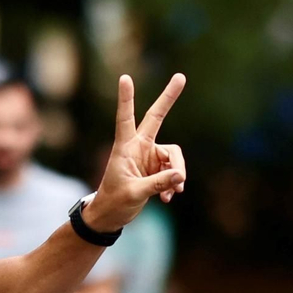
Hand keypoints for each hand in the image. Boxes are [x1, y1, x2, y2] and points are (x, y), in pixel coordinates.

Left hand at [85, 73, 187, 231]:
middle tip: (181, 76)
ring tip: (174, 192)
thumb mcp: (135, 194)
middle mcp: (138, 147)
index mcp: (124, 147)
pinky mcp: (157, 168)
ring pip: (174, 156)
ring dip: (177, 174)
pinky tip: (168, 197)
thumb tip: (180, 175)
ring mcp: (149, 156)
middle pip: (156, 117)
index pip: (125, 118)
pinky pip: (174, 171)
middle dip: (168, 98)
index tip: (125, 77)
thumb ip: (157, 184)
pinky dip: (174, 183)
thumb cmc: (114, 202)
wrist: (111, 215)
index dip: (126, 99)